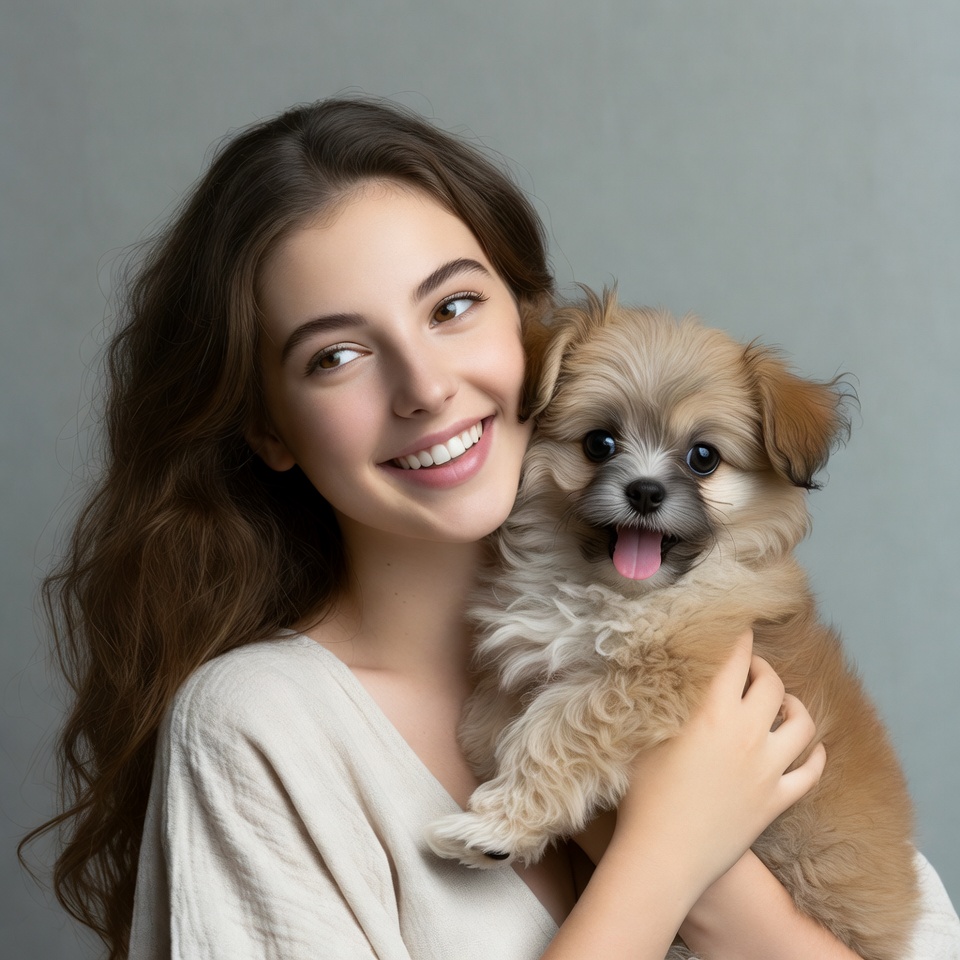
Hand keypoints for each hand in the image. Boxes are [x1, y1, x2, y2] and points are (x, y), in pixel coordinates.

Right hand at [611, 629, 824, 894]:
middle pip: (772, 684)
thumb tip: (663, 672)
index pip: (735, 659)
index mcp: (712, 712)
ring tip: (779, 703)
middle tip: (749, 668)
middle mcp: (747, 734)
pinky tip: (804, 747)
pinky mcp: (777, 801)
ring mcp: (768, 769)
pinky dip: (814, 753)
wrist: (662, 856)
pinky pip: (812, 771)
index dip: (739, 639)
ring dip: (793, 706)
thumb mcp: (643, 735)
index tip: (738, 629)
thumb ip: (661, 700)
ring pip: (802, 723)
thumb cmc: (641, 795)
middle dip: (762, 668)